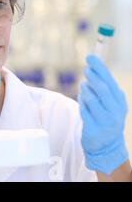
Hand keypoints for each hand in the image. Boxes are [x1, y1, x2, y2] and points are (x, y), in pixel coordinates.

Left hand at [78, 55, 128, 174]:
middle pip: (102, 88)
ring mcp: (105, 121)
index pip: (110, 81)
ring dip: (85, 90)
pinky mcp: (94, 128)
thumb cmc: (105, 117)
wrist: (107, 145)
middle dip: (93, 76)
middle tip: (86, 69)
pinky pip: (83, 110)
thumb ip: (103, 87)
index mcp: (120, 101)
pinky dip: (82, 102)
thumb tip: (92, 66)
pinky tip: (83, 100)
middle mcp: (115, 111)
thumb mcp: (109, 102)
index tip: (91, 57)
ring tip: (84, 87)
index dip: (100, 68)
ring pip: (91, 98)